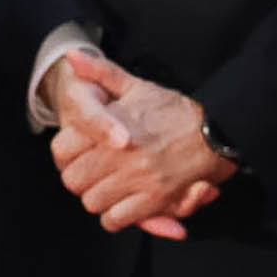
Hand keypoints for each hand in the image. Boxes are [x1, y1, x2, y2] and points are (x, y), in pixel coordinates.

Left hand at [48, 52, 232, 237]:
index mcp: (108, 128)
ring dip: (97, 198)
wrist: (215, 131)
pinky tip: (122, 205)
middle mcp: (119, 156)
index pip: (61, 153)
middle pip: (74, 181)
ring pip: (93, 202)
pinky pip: (117, 219)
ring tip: (108, 187)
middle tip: (93, 173)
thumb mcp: (135, 86)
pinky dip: (116, 216)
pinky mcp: (155, 200)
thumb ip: (100, 72)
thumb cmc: (173, 110)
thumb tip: (73, 56)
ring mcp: (137, 179)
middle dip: (81, 178)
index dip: (67, 155)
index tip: (79, 154)